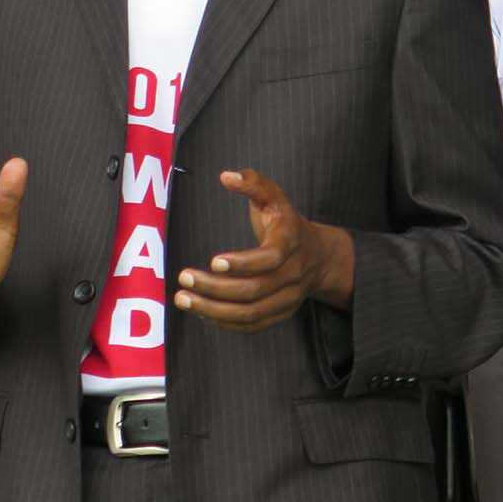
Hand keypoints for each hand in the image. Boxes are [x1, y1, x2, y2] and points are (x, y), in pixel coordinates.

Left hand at [175, 169, 352, 330]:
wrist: (319, 256)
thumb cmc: (286, 223)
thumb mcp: (275, 198)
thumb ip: (253, 183)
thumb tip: (226, 176)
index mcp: (292, 241)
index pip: (271, 258)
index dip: (244, 262)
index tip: (214, 260)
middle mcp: (293, 273)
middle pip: (254, 289)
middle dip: (215, 287)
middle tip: (184, 278)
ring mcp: (288, 297)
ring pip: (250, 312)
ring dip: (213, 309)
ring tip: (183, 298)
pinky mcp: (280, 313)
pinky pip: (251, 325)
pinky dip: (224, 322)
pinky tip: (201, 311)